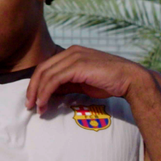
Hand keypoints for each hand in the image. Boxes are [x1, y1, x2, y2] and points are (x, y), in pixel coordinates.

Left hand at [26, 45, 151, 113]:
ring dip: (38, 93)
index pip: (46, 67)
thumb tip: (48, 93)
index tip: (33, 100)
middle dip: (32, 89)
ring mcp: (74, 56)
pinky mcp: (78, 65)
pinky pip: (54, 80)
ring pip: (46, 75)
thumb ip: (66, 84)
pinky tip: (44, 103)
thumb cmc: (109, 83)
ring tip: (38, 109)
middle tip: (29, 106)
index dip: (36, 84)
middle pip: (42, 69)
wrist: (131, 80)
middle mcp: (71, 51)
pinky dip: (46, 93)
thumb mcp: (82, 83)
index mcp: (71, 53)